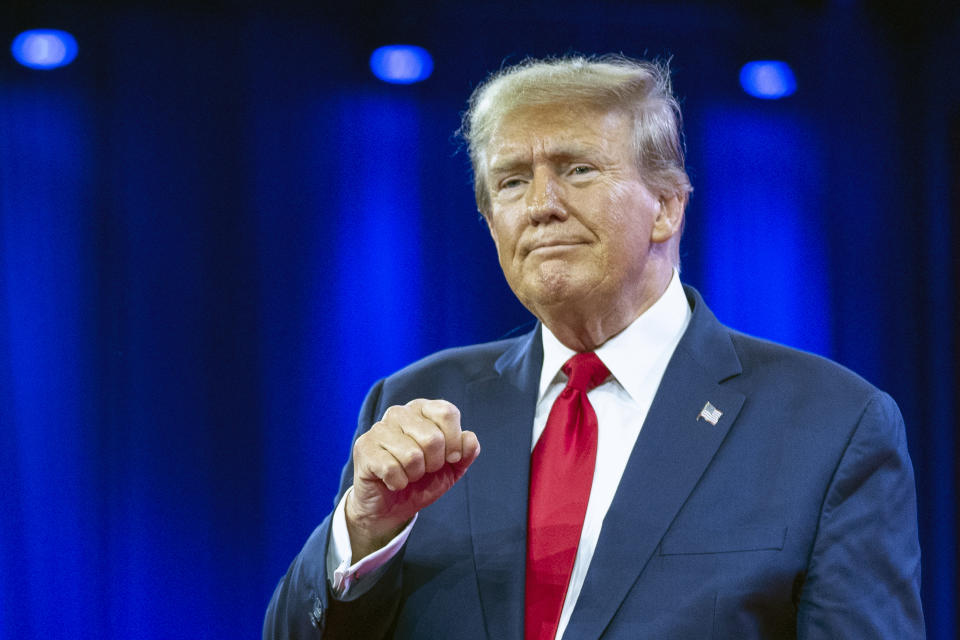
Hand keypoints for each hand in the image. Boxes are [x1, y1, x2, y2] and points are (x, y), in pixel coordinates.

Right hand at [345, 399, 480, 559]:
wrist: (390, 507)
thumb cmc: (421, 481)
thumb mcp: (452, 468)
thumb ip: (466, 452)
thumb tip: (469, 439)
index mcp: (423, 410)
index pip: (447, 412)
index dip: (455, 442)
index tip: (450, 458)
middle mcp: (399, 413)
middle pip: (433, 438)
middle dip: (434, 464)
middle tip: (423, 470)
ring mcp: (379, 428)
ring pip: (412, 456)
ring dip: (414, 475)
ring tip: (407, 475)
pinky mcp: (364, 447)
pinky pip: (392, 469)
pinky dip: (398, 482)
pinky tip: (391, 481)